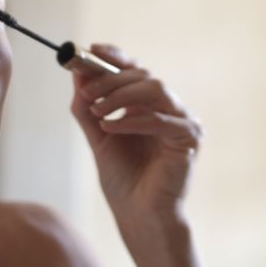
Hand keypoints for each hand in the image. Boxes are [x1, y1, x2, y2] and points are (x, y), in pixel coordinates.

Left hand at [70, 44, 202, 234]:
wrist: (138, 216)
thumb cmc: (123, 180)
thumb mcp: (98, 136)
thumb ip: (88, 107)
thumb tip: (77, 73)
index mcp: (149, 105)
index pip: (136, 70)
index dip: (116, 57)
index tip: (91, 50)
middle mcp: (169, 109)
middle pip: (144, 75)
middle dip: (111, 79)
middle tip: (86, 91)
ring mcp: (182, 122)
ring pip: (156, 88)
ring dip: (122, 95)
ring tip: (97, 111)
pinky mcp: (188, 139)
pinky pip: (159, 119)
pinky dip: (130, 120)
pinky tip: (109, 127)